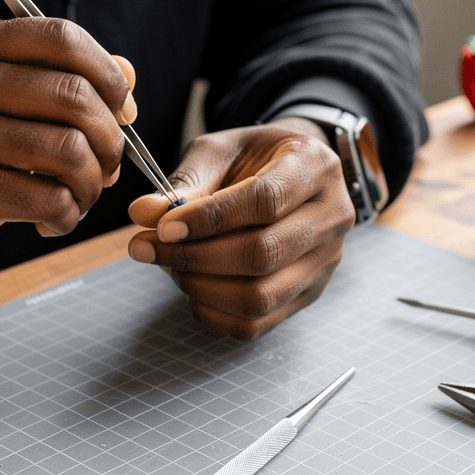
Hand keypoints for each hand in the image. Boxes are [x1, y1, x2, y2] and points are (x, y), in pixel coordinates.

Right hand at [0, 18, 136, 260]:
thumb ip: (58, 75)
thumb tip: (127, 78)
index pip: (60, 38)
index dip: (107, 73)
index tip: (121, 106)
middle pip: (74, 97)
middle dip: (111, 137)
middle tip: (109, 162)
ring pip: (69, 152)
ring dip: (92, 182)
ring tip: (82, 194)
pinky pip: (49, 200)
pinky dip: (67, 215)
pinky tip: (54, 219)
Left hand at [127, 119, 354, 337]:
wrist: (291, 175)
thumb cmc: (254, 159)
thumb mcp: (220, 152)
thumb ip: (186, 182)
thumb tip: (143, 214)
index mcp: (315, 167)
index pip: (265, 201)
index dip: (210, 219)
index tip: (163, 226)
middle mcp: (332, 217)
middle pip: (263, 254)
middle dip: (196, 257)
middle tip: (150, 248)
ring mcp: (325, 262)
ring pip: (260, 297)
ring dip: (202, 288)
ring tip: (171, 266)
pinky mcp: (309, 294)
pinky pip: (259, 323)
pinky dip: (215, 313)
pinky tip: (192, 289)